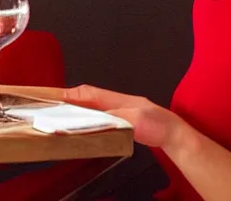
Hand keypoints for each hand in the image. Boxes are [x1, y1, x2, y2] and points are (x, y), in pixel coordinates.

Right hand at [63, 84, 183, 148]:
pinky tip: (86, 129)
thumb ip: (117, 117)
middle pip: (89, 99)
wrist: (176, 136)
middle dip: (71, 100)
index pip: (90, 94)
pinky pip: (101, 120)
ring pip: (95, 109)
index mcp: (118, 98)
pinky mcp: (124, 124)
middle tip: (54, 105)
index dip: (72, 94)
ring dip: (79, 111)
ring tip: (64, 117)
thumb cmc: (160, 125)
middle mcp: (118, 103)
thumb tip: (98, 118)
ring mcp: (121, 113)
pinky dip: (90, 122)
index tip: (56, 96)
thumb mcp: (137, 120)